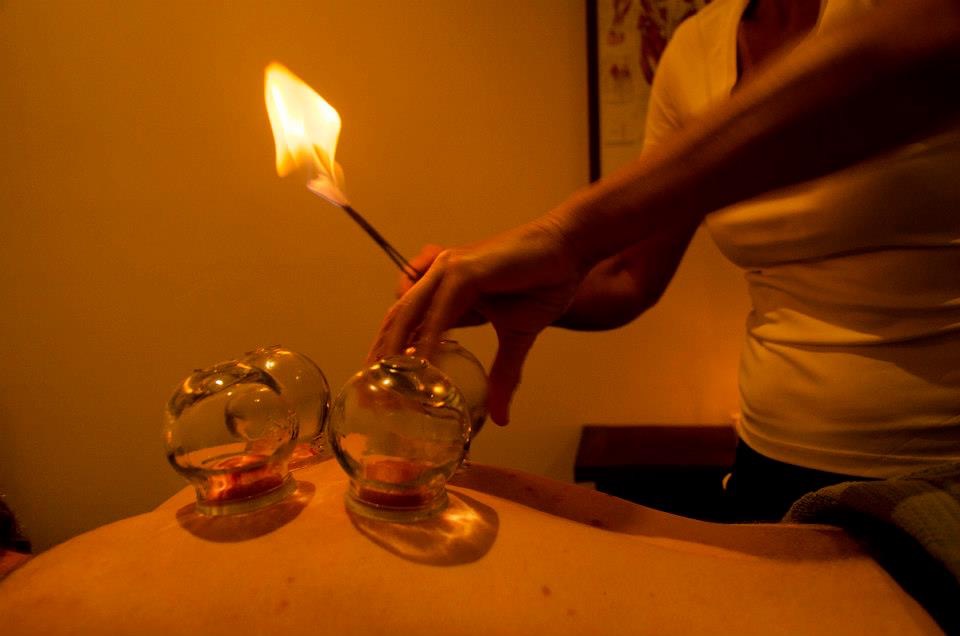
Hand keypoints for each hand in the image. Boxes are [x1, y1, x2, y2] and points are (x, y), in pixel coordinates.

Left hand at [371, 218, 582, 424]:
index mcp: (446, 292)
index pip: (407, 324)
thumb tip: (501, 419)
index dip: (390, 352)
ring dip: (395, 348)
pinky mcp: (464, 271)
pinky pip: (439, 309)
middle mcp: (440, 278)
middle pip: (398, 319)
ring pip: (410, 312)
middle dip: (381, 354)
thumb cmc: (542, 284)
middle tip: (371, 390)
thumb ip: (502, 375)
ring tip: (387, 381)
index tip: (379, 385)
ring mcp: (449, 271)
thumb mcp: (516, 338)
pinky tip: (422, 362)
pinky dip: (428, 336)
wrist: (568, 253)